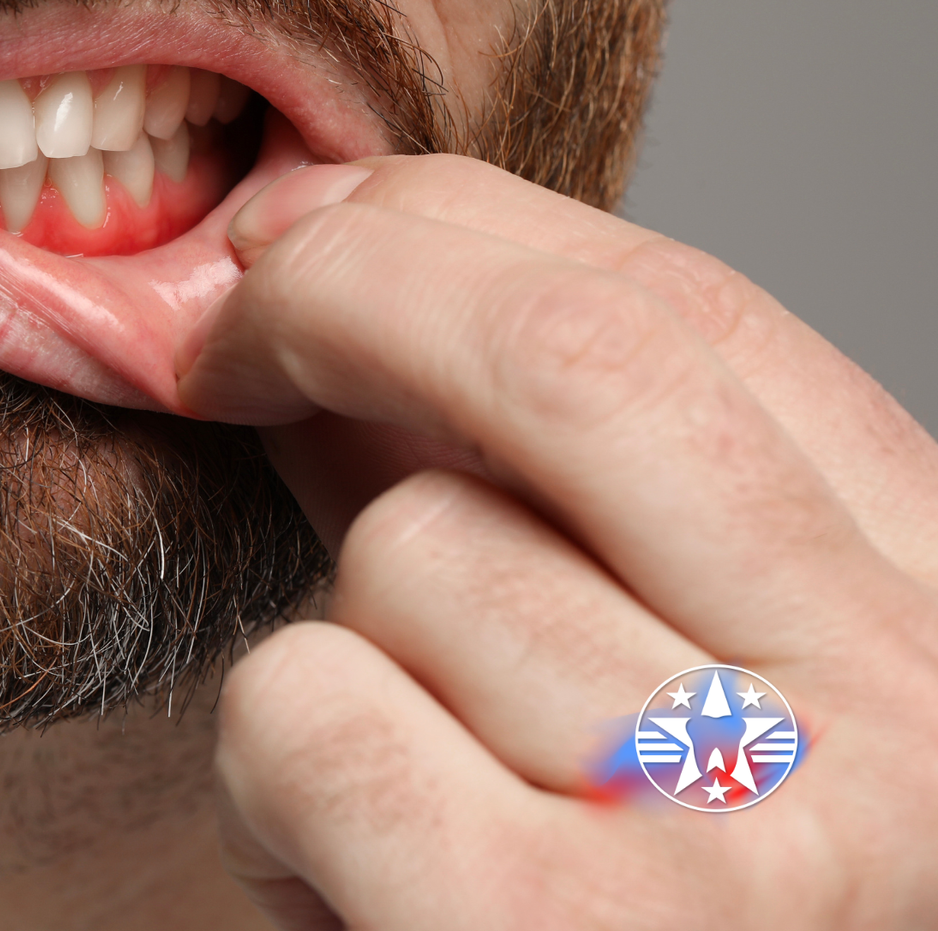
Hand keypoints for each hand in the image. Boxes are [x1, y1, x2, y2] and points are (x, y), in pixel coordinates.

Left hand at [178, 155, 937, 927]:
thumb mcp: (650, 699)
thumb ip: (539, 508)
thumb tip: (330, 291)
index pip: (700, 320)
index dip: (461, 234)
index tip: (311, 232)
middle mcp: (911, 724)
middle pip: (572, 350)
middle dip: (346, 287)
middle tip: (227, 324)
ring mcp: (756, 845)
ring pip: (408, 554)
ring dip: (342, 655)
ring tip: (409, 806)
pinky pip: (312, 708)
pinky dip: (277, 789)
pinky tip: (356, 892)